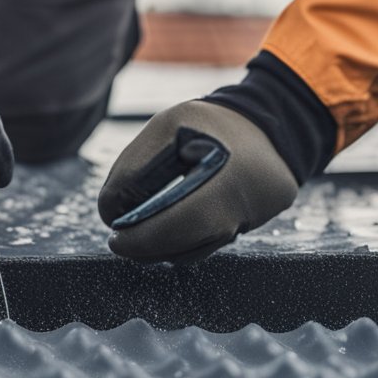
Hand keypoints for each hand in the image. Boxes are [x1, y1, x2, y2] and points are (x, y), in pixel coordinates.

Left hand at [98, 101, 296, 263]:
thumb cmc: (209, 124)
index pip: (175, 225)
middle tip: (120, 239)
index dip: (139, 238)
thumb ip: (132, 169)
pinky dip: (181, 241)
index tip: (114, 236)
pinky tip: (166, 226)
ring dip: (160, 247)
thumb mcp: (165, 128)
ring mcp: (251, 221)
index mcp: (225, 179)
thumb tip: (111, 214)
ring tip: (140, 228)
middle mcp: (245, 208)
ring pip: (194, 253)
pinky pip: (208, 245)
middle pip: (183, 248)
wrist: (267, 124)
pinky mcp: (250, 227)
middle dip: (144, 246)